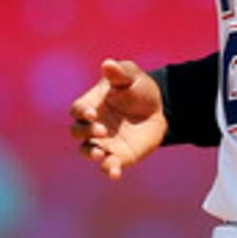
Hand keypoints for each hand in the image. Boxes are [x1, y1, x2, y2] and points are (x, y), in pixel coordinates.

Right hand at [68, 57, 166, 180]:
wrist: (159, 108)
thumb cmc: (138, 89)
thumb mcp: (132, 77)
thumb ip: (119, 73)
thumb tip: (108, 64)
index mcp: (91, 105)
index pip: (78, 110)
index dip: (81, 113)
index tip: (92, 113)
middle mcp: (93, 125)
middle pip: (77, 132)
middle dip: (85, 132)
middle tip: (102, 129)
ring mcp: (104, 142)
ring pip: (87, 150)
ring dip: (89, 153)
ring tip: (99, 153)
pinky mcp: (119, 155)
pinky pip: (108, 165)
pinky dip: (109, 170)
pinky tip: (115, 173)